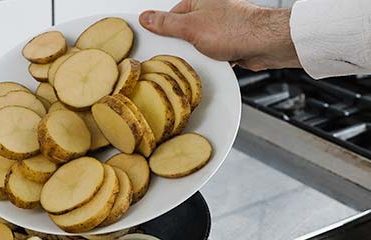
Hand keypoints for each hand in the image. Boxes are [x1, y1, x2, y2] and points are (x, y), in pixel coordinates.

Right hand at [139, 0, 300, 70]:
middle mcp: (210, 10)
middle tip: (185, 51)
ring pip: (198, 44)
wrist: (266, 44)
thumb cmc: (237, 29)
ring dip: (199, 54)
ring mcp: (221, 26)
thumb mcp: (191, 27)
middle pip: (183, 31)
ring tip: (205, 56)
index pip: (170, 16)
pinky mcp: (229, 41)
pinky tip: (215, 61)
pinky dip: (212, 59)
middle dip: (183, 45)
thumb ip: (166, 23)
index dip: (163, 32)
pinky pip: (212, 53)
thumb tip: (146, 17)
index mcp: (199, 0)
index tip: (158, 43)